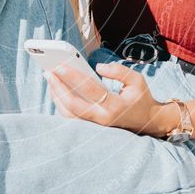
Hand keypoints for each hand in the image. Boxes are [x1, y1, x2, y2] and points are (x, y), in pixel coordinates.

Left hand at [45, 62, 166, 136]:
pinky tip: (56, 90)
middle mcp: (102, 119)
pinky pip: (70, 117)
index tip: (60, 66)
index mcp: (115, 106)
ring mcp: (95, 126)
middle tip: (48, 72)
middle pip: (73, 106)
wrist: (146, 122)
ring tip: (50, 79)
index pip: (90, 90)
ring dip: (56, 97)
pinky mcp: (90, 127)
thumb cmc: (140, 98)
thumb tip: (98, 67)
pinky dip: (61, 104)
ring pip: (68, 114)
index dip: (74, 77)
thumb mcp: (137, 80)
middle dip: (58, 88)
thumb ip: (119, 71)